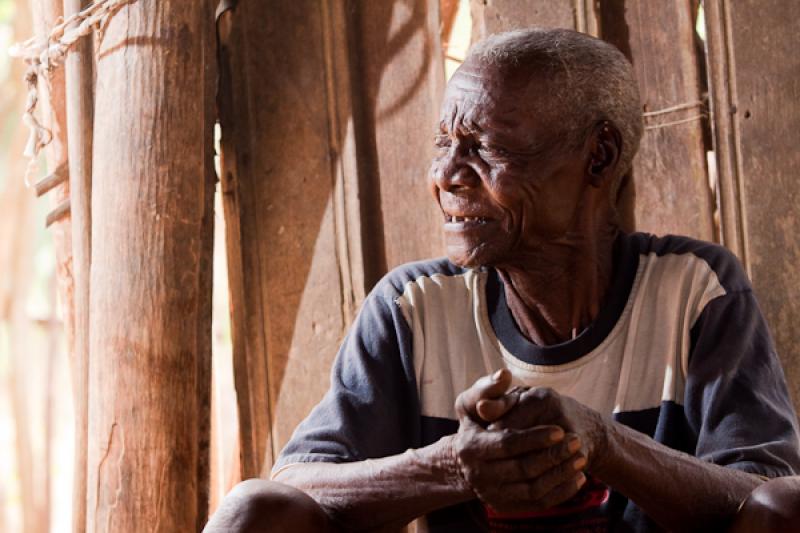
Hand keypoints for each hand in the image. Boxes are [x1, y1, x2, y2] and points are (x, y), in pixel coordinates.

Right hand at [451, 370, 587, 512]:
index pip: (508, 443)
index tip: (560, 429)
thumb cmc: (478, 421)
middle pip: (523, 469)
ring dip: (561, 475)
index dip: (535, 437)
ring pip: (534, 490)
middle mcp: (477, 474)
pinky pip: (538, 504)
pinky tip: (577, 478)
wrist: (472, 456)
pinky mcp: (504, 506)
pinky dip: (561, 492)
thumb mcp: (474, 401)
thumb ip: (488, 388)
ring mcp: (490, 494)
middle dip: (553, 456)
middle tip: (576, 442)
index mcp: (469, 446)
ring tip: (580, 458)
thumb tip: (503, 375)